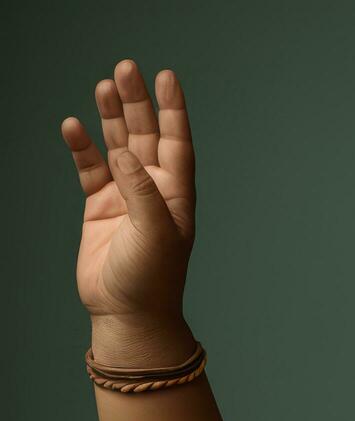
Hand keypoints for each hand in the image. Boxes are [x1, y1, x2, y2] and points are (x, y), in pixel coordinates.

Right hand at [61, 59, 195, 328]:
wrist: (127, 314)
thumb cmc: (151, 280)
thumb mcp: (155, 233)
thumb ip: (142, 191)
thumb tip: (124, 155)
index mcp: (176, 196)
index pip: (176, 143)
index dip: (172, 110)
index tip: (166, 78)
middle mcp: (153, 192)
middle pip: (146, 137)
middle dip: (137, 103)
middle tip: (125, 69)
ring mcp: (125, 198)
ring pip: (118, 147)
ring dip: (112, 117)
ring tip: (104, 85)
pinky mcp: (99, 209)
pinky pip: (89, 170)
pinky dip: (82, 148)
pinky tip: (73, 125)